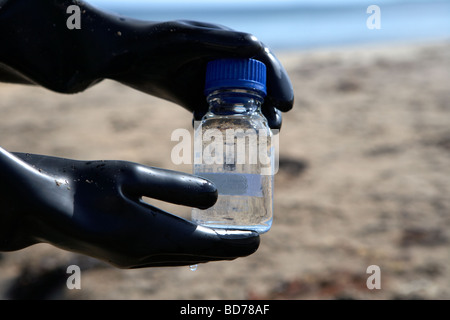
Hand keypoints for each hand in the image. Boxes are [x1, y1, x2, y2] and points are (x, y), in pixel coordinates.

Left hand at [0, 0, 293, 128]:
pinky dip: (227, 121)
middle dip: (268, 102)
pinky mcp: (188, 90)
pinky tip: (229, 137)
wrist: (110, 54)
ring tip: (262, 135)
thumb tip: (256, 50)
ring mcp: (201, 74)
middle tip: (275, 126)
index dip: (277, 78)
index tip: (286, 105)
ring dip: (252, 114)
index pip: (257, 56)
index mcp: (214, 40)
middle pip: (251, 79)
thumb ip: (218, 42)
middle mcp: (212, 56)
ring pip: (237, 96)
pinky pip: (215, 106)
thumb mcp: (183, 43)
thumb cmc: (142, 45)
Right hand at [0, 147, 258, 267]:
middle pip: (197, 254)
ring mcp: (133, 258)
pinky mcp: (124, 253)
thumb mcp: (133, 175)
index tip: (257, 241)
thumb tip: (214, 198)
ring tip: (229, 241)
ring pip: (182, 256)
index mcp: (150, 236)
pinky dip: (188, 247)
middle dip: (226, 248)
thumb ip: (176, 188)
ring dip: (208, 248)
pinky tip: (192, 238)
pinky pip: (166, 254)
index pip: (204, 243)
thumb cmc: (85, 182)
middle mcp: (145, 255)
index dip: (233, 243)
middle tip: (251, 241)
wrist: (42, 203)